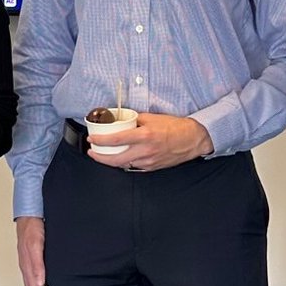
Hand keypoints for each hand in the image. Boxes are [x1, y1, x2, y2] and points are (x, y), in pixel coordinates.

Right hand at [16, 216, 51, 285]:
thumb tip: (39, 284)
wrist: (29, 215)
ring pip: (32, 284)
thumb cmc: (32, 228)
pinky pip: (34, 275)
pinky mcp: (30, 258)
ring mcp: (27, 263)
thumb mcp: (37, 246)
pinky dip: (42, 282)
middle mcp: (26, 266)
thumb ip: (37, 265)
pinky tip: (50, 279)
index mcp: (27, 266)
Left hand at [86, 112, 212, 170]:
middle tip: (92, 153)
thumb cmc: (175, 127)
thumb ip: (136, 120)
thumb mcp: (153, 118)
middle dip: (100, 158)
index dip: (101, 141)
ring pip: (124, 165)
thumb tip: (122, 121)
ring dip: (112, 161)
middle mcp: (145, 150)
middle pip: (116, 159)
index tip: (92, 140)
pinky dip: (125, 163)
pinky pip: (134, 167)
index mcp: (145, 136)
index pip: (116, 140)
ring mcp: (149, 161)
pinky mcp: (152, 167)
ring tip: (104, 155)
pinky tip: (121, 158)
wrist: (193, 139)